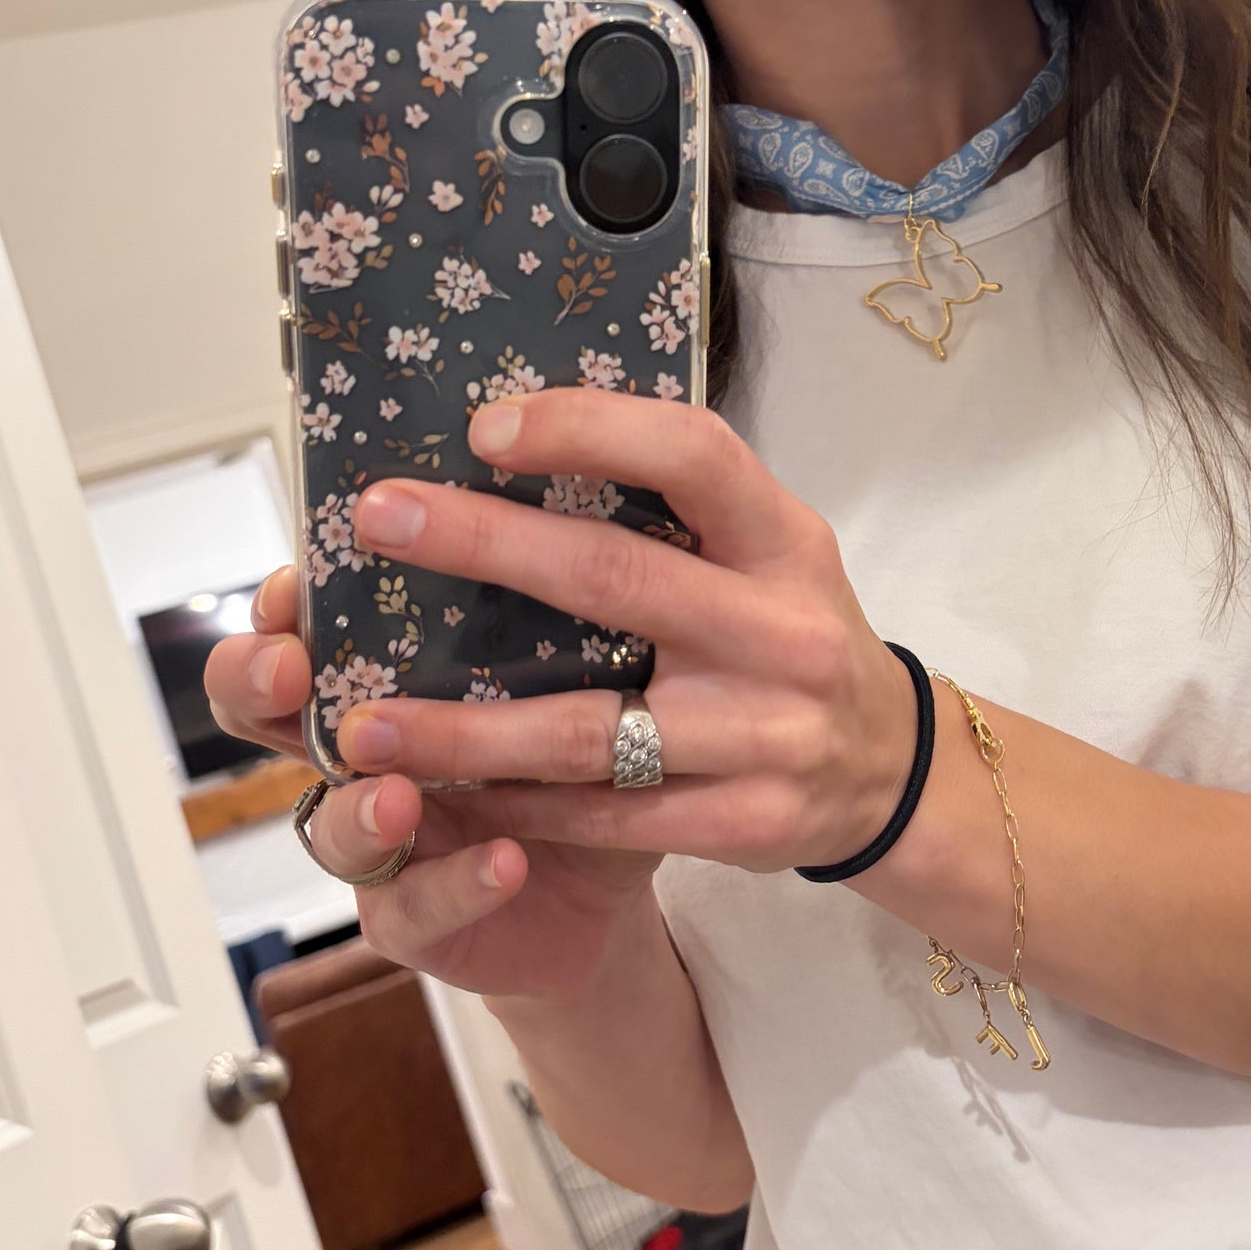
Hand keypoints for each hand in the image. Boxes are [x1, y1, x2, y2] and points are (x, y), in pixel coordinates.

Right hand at [202, 563, 658, 1002]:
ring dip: (359, 806)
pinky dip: (458, 883)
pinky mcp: (416, 919)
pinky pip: (417, 908)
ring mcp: (381, 840)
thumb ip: (557, 609)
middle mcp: (364, 754)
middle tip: (288, 670)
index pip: (303, 625)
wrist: (605, 889)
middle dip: (257, 685)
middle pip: (266, 715)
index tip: (297, 582)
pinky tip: (505, 860)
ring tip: (400, 794)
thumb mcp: (579, 673)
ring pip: (331, 825)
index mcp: (386, 678)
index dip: (281, 605)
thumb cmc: (582, 757)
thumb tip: (581, 509)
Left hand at [328, 388, 917, 875]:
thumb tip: (518, 439)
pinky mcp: (742, 823)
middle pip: (618, 580)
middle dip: (486, 546)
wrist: (890, 771)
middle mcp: (781, 632)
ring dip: (464, 730)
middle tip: (380, 521)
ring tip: (360, 722)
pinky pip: (603, 816)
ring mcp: (765, 735)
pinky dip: (512, 804)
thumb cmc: (792, 635)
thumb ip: (680, 510)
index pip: (694, 456)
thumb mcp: (773, 552)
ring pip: (589, 731)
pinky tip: (436, 792)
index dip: (591, 430)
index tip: (484, 426)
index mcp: (785, 541)